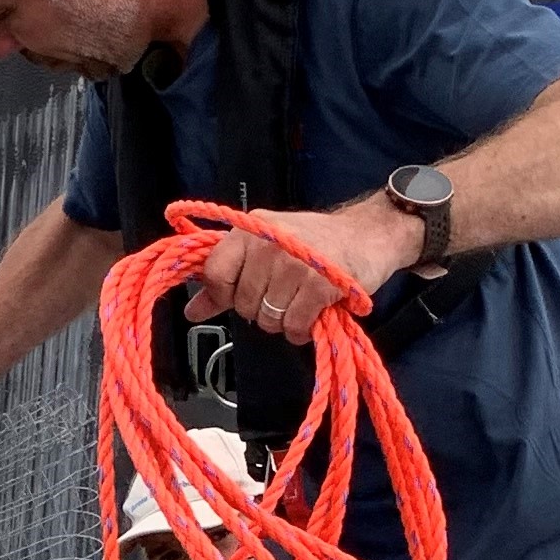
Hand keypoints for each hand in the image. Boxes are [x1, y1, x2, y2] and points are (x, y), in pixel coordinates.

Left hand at [183, 196, 411, 338]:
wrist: (368, 235)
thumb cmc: (314, 244)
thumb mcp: (266, 251)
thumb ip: (227, 279)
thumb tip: (192, 312)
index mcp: (249, 230)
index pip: (215, 273)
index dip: (222, 295)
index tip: (238, 296)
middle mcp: (268, 243)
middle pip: (243, 302)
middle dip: (262, 309)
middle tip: (285, 294)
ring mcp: (293, 263)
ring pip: (268, 318)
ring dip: (284, 321)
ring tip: (301, 301)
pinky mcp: (319, 284)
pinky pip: (293, 326)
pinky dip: (302, 329)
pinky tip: (313, 313)